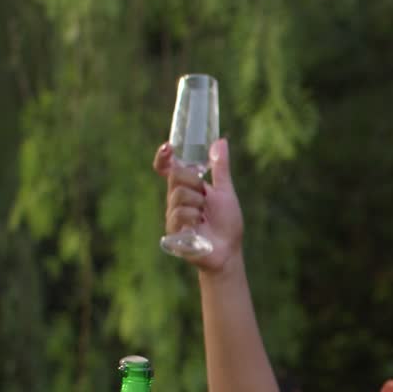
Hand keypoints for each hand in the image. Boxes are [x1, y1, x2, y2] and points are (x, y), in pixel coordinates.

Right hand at [152, 138, 243, 270]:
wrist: (229, 250)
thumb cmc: (227, 223)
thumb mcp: (225, 191)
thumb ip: (221, 168)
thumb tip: (221, 141)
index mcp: (187, 187)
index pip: (168, 168)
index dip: (164, 157)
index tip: (168, 147)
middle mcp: (176, 199)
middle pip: (175, 175)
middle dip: (194, 181)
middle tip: (205, 195)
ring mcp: (172, 215)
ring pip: (178, 194)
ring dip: (198, 203)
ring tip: (204, 216)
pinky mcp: (172, 231)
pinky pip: (179, 213)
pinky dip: (194, 217)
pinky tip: (199, 225)